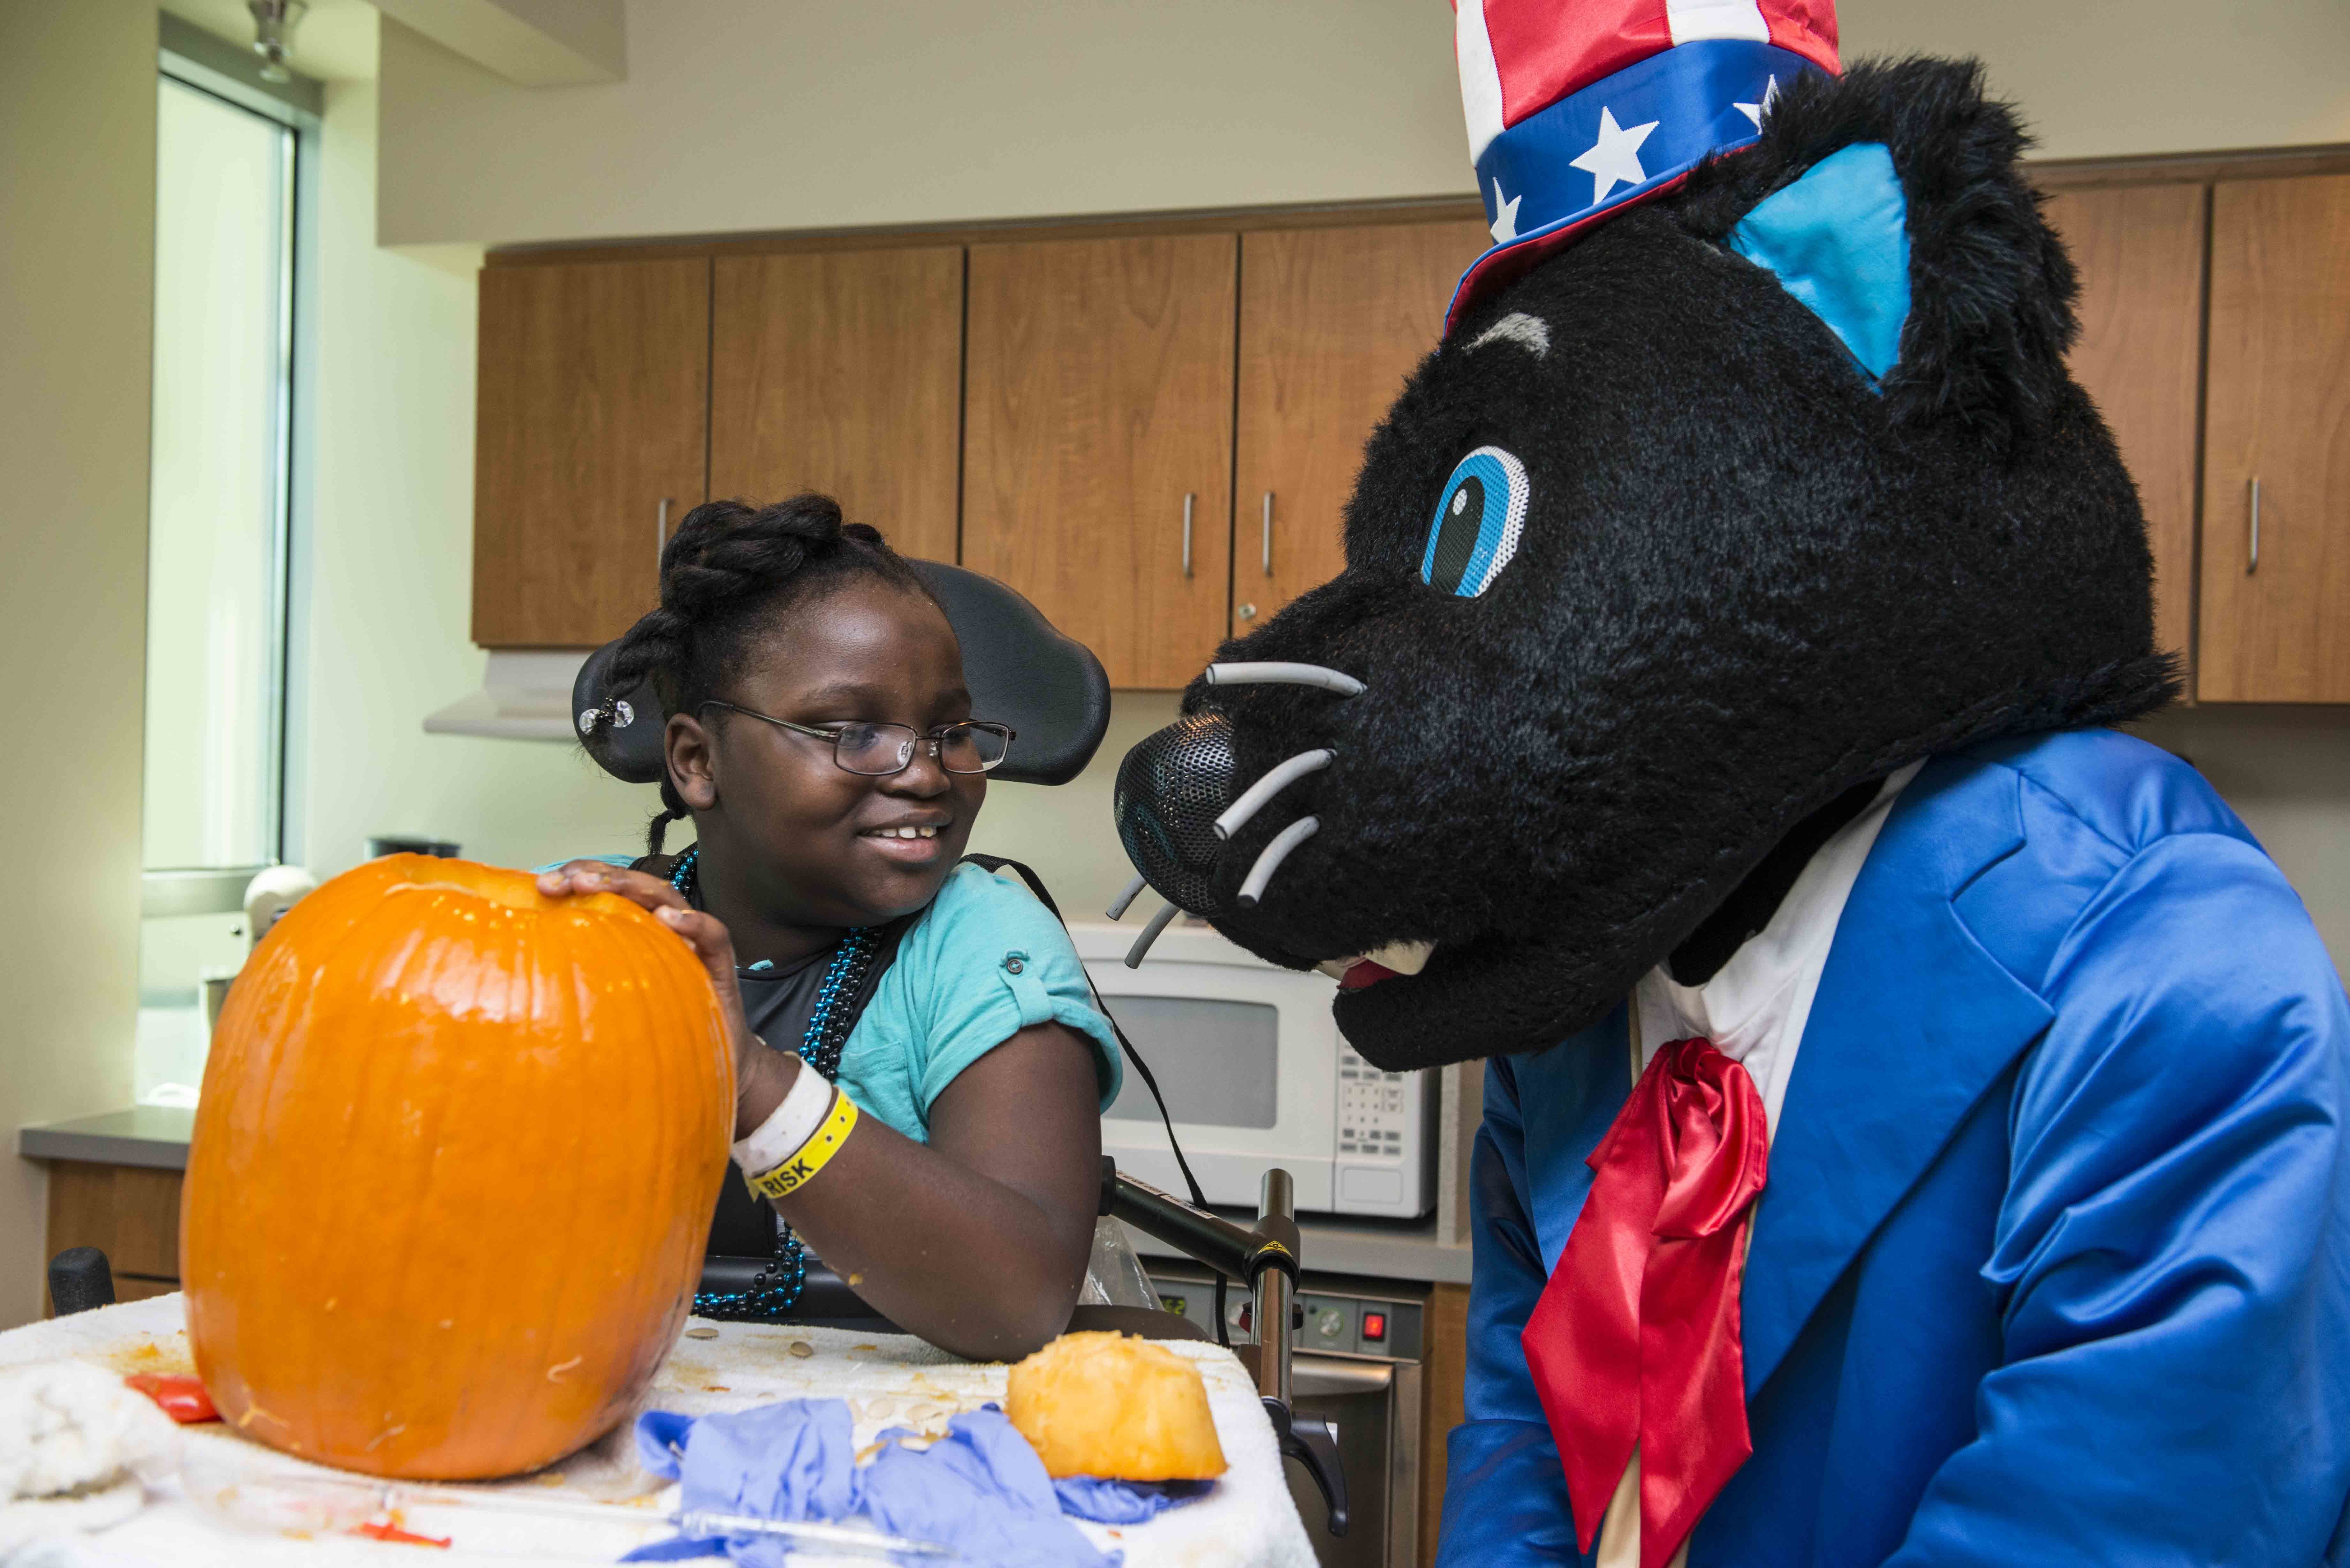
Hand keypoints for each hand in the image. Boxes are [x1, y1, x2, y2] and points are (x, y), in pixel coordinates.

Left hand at [535, 861, 791, 1134]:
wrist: (714, 1065)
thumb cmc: (655, 1032)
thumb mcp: (607, 1001)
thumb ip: (580, 977)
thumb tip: (522, 969)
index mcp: (634, 931)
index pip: (607, 892)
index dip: (576, 879)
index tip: (541, 886)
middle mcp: (663, 930)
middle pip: (633, 887)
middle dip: (597, 875)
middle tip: (563, 880)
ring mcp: (693, 944)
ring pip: (667, 898)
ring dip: (633, 887)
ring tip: (598, 886)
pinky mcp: (719, 966)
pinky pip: (713, 934)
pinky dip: (694, 922)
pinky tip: (669, 920)